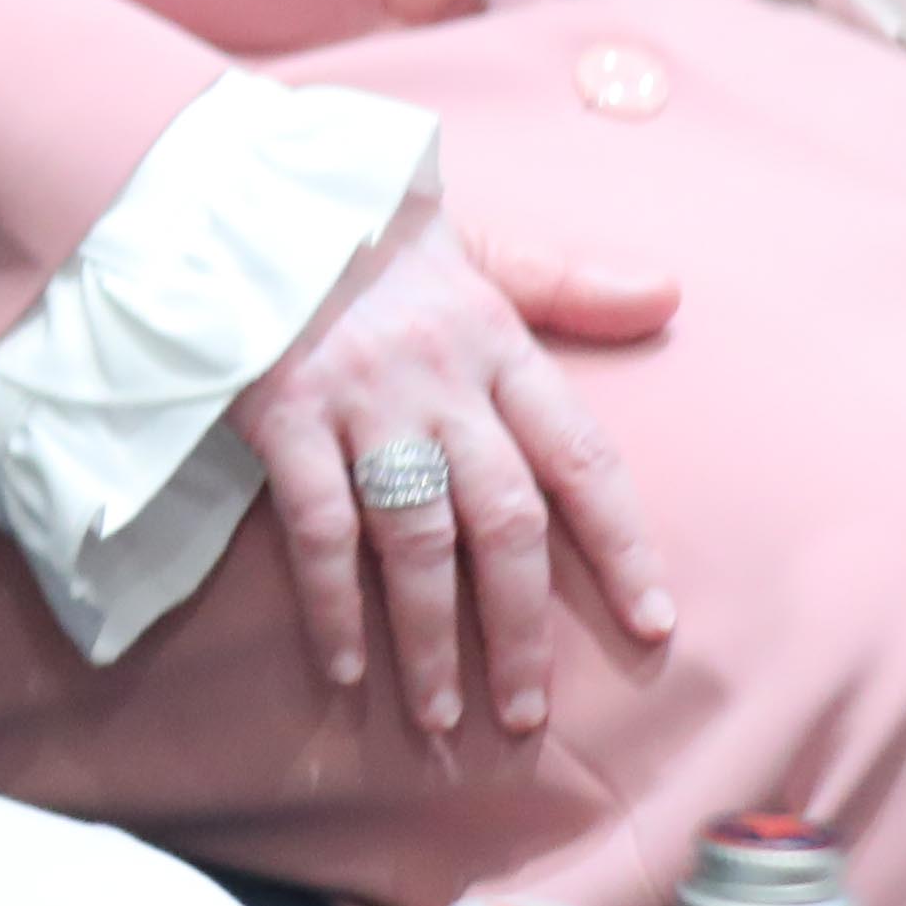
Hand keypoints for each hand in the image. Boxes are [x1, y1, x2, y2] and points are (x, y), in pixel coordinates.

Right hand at [234, 193, 675, 746]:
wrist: (239, 189)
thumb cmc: (367, 232)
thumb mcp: (475, 247)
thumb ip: (565, 284)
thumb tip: (666, 297)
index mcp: (495, 338)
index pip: (579, 454)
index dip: (620, 543)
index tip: (651, 623)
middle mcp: (438, 376)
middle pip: (504, 521)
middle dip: (521, 629)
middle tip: (526, 712)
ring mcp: (358, 399)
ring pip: (415, 540)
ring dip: (431, 640)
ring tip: (441, 716)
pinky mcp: (282, 413)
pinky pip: (318, 528)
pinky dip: (333, 604)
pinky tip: (344, 665)